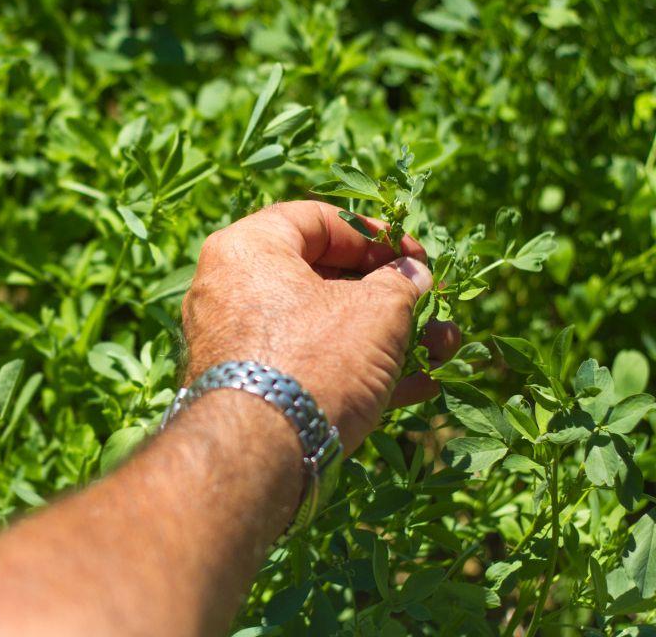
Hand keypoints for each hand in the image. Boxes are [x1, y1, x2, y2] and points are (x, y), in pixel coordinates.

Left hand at [181, 200, 460, 452]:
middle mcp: (230, 289)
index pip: (316, 220)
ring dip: (388, 337)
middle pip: (322, 277)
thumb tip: (413, 275)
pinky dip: (359, 371)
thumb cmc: (316, 360)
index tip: (415, 255)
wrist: (261, 455)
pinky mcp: (250, 388)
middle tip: (432, 302)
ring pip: (324, 327)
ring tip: (444, 349)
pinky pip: (310, 365)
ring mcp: (237, 342)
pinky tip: (418, 386)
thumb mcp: (376, 310)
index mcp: (246, 249)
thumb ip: (400, 283)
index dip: (374, 233)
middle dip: (389, 294)